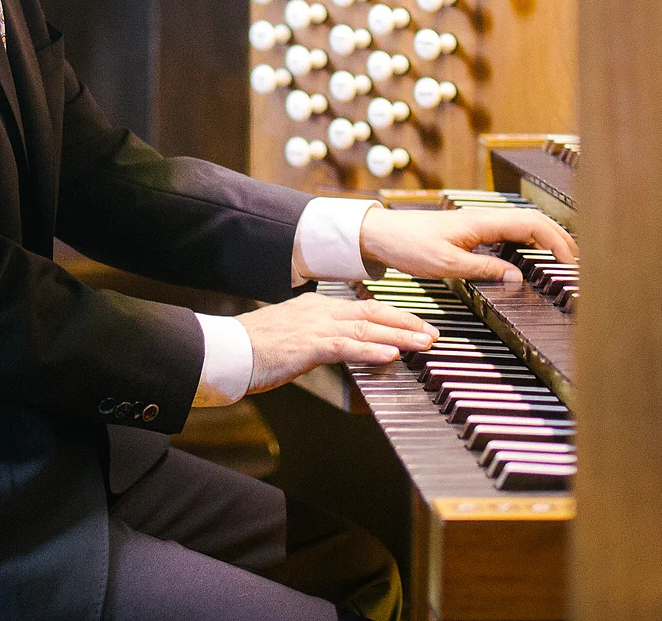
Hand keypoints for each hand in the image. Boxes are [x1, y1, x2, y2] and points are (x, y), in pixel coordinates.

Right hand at [236, 292, 436, 393]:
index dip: (394, 316)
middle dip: (407, 323)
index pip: (364, 307)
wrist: (228, 350)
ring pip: (366, 327)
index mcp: (316, 306)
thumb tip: (341, 348)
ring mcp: (314, 327)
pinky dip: (371, 349)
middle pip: (373, 313)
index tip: (416, 324)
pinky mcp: (308, 346)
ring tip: (425, 344)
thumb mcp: (292, 336)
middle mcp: (319, 311)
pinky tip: (391, 354)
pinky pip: (346, 346)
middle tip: (433, 333)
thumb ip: (319, 338)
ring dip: (400, 336)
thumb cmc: (255, 348)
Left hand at [359, 206, 577, 281]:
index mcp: (481, 222)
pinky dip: (524, 244)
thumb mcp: (446, 265)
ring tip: (560, 261)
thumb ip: (484, 271)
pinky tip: (527, 259)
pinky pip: (505, 234)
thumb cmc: (408, 245)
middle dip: (558, 239)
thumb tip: (518, 279)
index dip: (556, 241)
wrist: (379, 234)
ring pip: (520, 227)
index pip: (531, 224)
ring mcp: (476, 224)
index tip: (572, 262)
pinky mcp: (469, 232)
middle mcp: (483, 219)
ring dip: (543, 241)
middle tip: (576, 263)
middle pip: (532, 223)